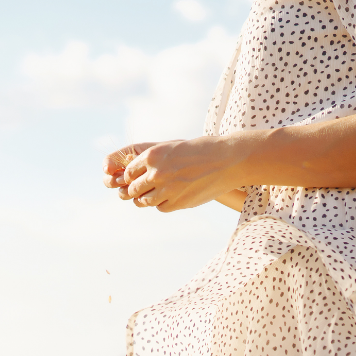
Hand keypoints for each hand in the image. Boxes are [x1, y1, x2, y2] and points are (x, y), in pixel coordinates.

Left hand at [103, 135, 247, 211]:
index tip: (137, 178)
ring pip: (145, 201)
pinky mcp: (179, 203)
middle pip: (133, 189)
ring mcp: (168, 190)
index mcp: (152, 155)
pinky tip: (171, 196)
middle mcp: (157, 173)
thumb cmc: (200, 150)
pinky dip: (162, 204)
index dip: (131, 177)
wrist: (227, 160)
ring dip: (147, 199)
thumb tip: (136, 171)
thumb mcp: (172, 147)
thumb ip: (153, 160)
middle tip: (142, 189)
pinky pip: (161, 208)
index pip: (128, 173)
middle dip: (136, 189)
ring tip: (156, 194)